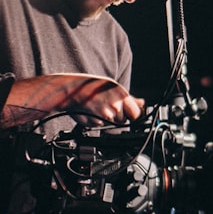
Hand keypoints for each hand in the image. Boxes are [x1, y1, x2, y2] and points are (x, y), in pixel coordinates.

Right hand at [1, 74, 144, 127]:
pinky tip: (90, 111)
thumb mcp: (112, 88)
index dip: (131, 115)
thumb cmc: (91, 87)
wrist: (70, 90)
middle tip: (105, 105)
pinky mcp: (96, 121)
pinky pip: (100, 126)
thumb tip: (142, 103)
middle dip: (117, 116)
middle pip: (123, 120)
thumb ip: (129, 98)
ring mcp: (106, 114)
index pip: (136, 114)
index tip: (126, 113)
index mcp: (122, 95)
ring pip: (112, 124)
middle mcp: (116, 105)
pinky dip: (96, 121)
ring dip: (106, 119)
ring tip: (97, 107)